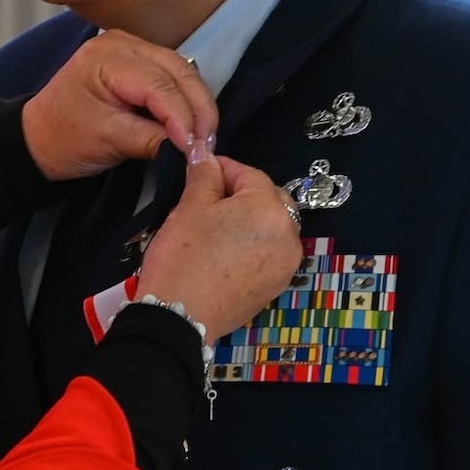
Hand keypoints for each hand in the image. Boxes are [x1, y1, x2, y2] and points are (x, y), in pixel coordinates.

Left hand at [20, 31, 215, 181]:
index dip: (183, 117)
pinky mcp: (135, 59)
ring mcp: (129, 47)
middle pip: (177, 71)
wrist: (38, 138)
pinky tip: (192, 121)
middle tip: (208, 143)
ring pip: (180, 70)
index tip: (197, 148)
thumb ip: (152, 140)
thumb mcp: (109, 141)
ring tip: (204, 136)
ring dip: (196, 102)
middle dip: (198, 108)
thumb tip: (192, 146)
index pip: (159, 85)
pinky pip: (171, 73)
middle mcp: (120, 43)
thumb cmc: (65, 138)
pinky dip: (185, 97)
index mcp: (105, 59)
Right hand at [138, 150, 303, 340]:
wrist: (179, 317)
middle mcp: (289, 235)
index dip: (223, 168)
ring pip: (271, 228)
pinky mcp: (277, 286)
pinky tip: (224, 253)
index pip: (250, 175)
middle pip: (268, 200)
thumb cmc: (183, 256)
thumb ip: (204, 174)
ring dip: (249, 221)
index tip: (200, 170)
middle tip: (207, 200)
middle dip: (241, 195)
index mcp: (270, 208)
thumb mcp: (189, 207)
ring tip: (215, 227)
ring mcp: (286, 264)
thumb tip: (204, 152)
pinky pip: (268, 253)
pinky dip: (252, 246)